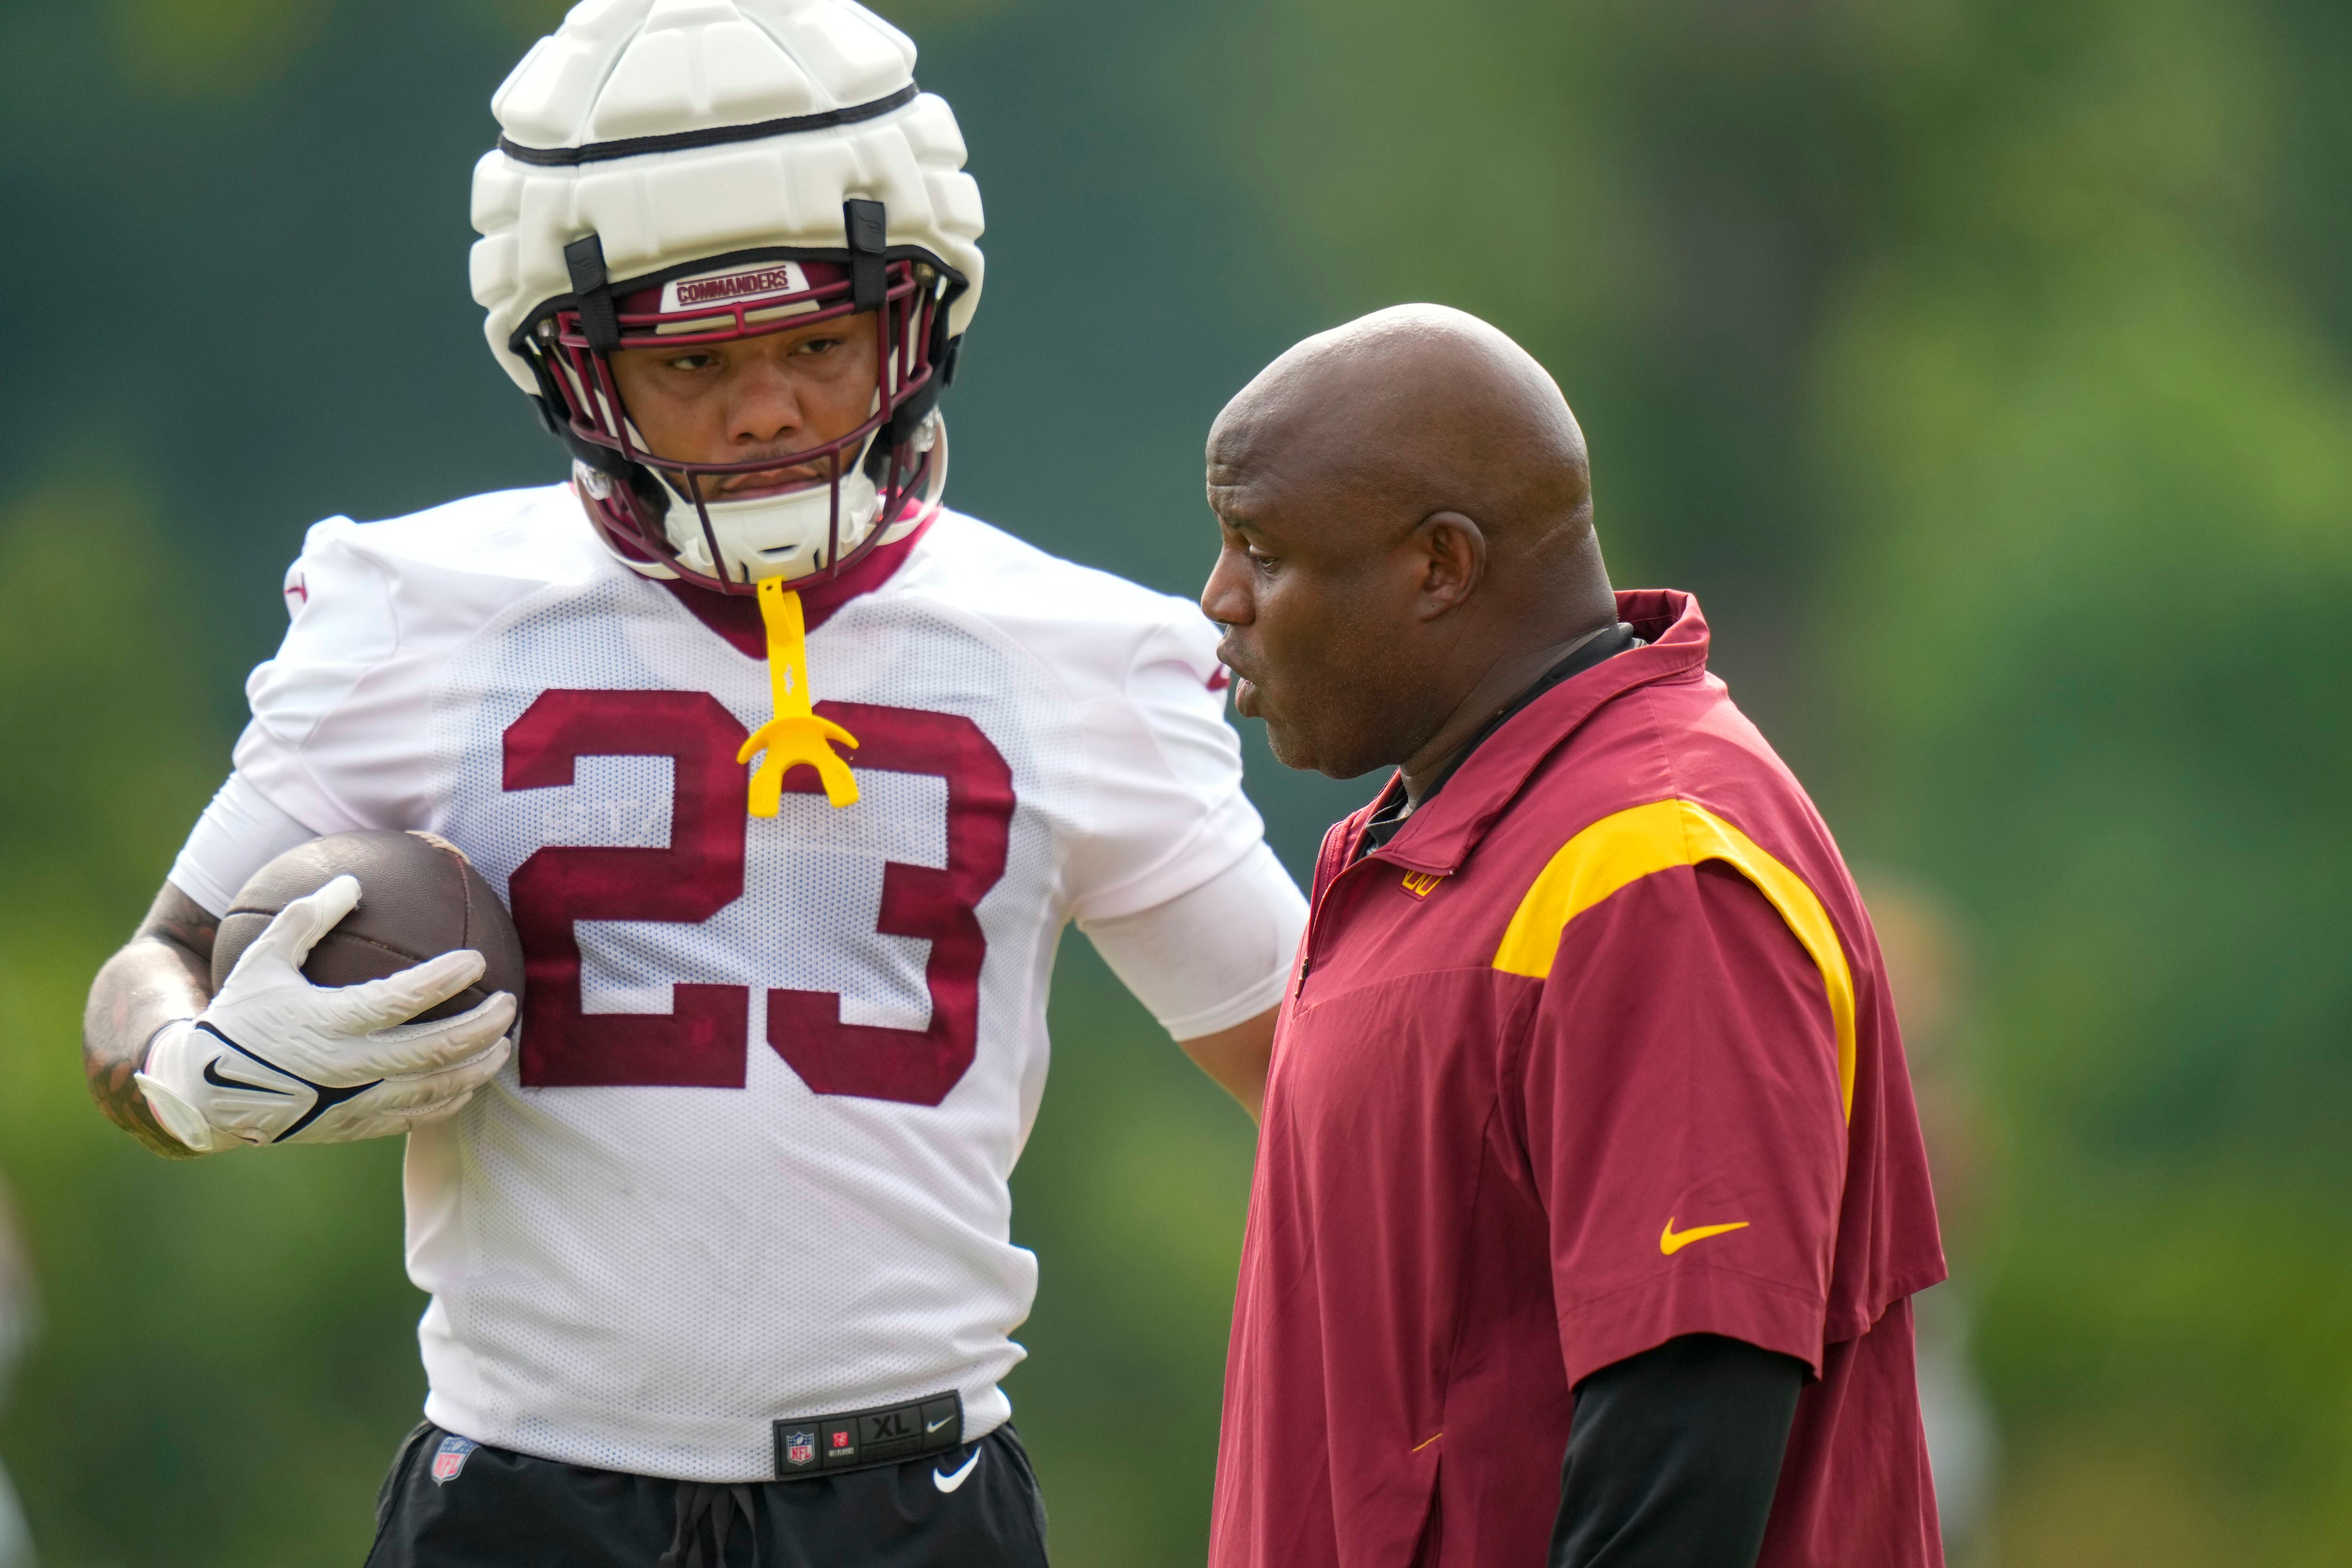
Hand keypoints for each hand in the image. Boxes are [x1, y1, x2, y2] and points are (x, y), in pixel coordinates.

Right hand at [135, 875, 514, 1151]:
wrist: (204, 1095)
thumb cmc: (239, 1017)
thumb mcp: (261, 961)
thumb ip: (305, 919)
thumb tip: (352, 880)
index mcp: (327, 1023)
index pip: (400, 1000)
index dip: (443, 980)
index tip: (477, 960)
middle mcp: (347, 1067)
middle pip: (433, 1050)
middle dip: (480, 1027)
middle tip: (509, 1003)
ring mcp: (353, 1102)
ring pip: (433, 1089)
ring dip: (476, 1067)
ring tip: (504, 1045)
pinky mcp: (354, 1127)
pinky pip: (414, 1117)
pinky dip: (448, 1101)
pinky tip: (469, 1084)